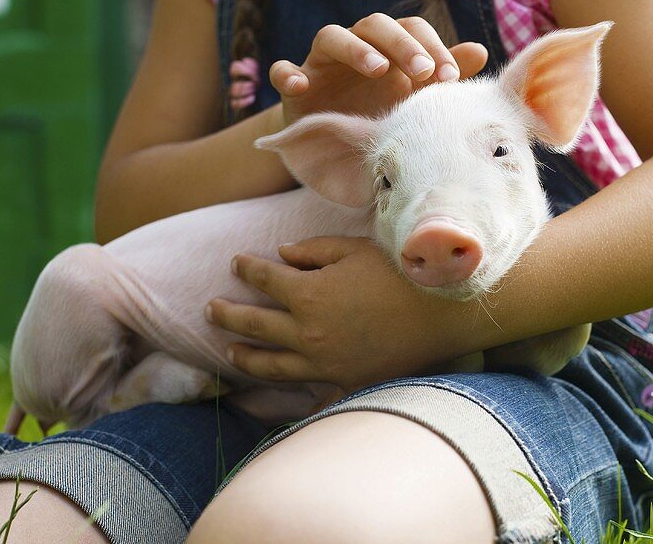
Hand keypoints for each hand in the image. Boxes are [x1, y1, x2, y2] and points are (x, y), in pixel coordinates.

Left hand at [205, 237, 477, 391]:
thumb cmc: (400, 274)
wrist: (441, 314)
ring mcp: (323, 364)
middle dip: (228, 314)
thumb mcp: (353, 249)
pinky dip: (291, 403)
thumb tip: (282, 255)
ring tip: (230, 352)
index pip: (263, 279)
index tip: (236, 262)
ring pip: (271, 364)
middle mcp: (306, 333)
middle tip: (211, 308)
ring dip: (245, 356)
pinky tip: (277, 403)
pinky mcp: (345, 383)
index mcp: (306, 295)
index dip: (246, 268)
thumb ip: (313, 251)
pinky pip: (311, 398)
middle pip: (254, 324)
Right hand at [268, 14, 487, 125]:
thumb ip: (442, 74)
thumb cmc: (382, 116)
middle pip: (375, 24)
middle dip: (401, 43)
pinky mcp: (293, 87)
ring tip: (377, 69)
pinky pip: (283, 71)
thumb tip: (479, 50)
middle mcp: (356, 47)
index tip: (450, 77)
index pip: (411, 29)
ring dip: (355, 48)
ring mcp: (322, 65)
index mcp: (389, 48)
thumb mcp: (414, 101)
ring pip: (331, 36)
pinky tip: (300, 85)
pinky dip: (288, 73)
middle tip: (423, 71)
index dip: (431, 45)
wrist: (337, 148)